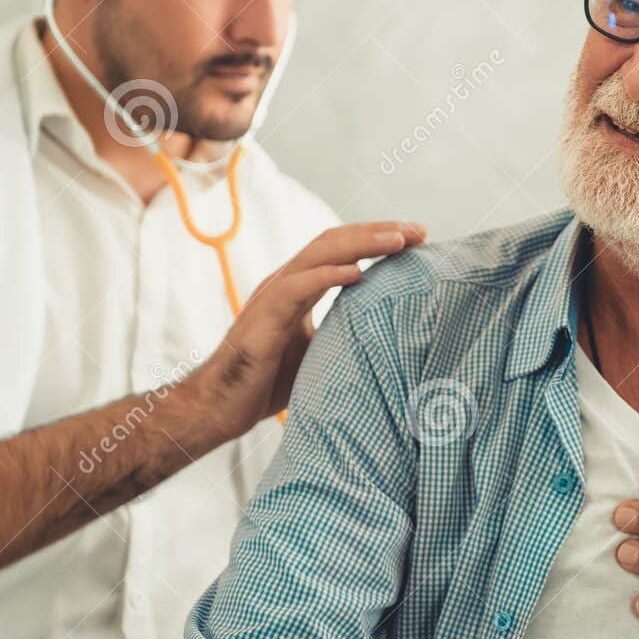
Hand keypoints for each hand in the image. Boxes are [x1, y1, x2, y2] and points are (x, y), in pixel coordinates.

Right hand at [187, 220, 425, 438]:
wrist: (219, 407)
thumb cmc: (268, 381)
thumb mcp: (320, 348)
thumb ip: (345, 329)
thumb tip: (393, 331)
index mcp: (299, 286)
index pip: (342, 249)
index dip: (378, 238)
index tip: (419, 238)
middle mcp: (285, 283)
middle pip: (335, 241)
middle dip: (379, 232)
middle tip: (419, 231)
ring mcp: (272, 297)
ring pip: (318, 254)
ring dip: (361, 244)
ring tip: (397, 241)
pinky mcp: (262, 320)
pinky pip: (296, 290)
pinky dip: (327, 277)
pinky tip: (358, 274)